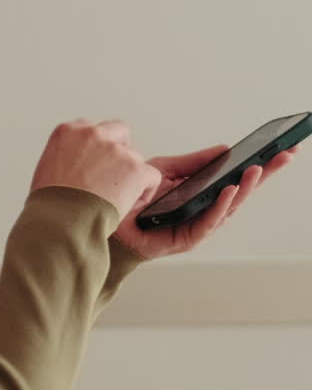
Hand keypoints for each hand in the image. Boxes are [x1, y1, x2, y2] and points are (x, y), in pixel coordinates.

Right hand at [30, 119, 160, 221]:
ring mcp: (115, 150)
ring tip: (116, 198)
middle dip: (119, 152)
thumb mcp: (46, 169)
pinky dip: (145, 190)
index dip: (97, 149)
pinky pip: (151, 176)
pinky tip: (131, 203)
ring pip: (134, 157)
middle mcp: (92, 134)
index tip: (96, 165)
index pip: (91, 129)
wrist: (61, 221)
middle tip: (113, 176)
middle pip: (118, 132)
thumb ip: (66, 158)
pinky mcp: (135, 168)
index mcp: (68, 132)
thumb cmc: (50, 204)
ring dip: (129, 175)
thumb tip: (78, 166)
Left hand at [113, 144, 297, 259]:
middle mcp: (205, 211)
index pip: (237, 178)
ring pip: (229, 208)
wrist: (104, 217)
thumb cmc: (134, 198)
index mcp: (203, 194)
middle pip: (241, 192)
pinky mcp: (185, 239)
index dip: (260, 165)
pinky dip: (220, 206)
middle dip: (265, 174)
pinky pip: (207, 222)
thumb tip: (224, 150)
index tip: (282, 149)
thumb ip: (195, 162)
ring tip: (256, 170)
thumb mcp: (165, 170)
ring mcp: (197, 226)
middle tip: (284, 156)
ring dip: (244, 189)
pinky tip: (228, 191)